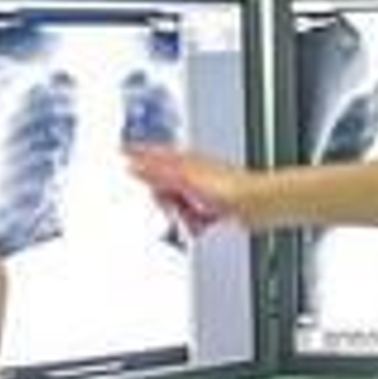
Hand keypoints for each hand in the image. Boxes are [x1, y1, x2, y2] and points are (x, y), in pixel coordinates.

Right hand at [125, 144, 247, 234]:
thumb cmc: (227, 186)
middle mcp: (193, 173)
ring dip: (183, 215)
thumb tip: (134, 165)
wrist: (256, 203)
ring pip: (178, 206)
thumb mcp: (184, 179)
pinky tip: (204, 224)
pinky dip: (194, 223)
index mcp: (185, 161)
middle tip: (175, 208)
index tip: (122, 154)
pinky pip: (192, 219)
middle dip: (166, 201)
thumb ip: (157, 173)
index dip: (139, 156)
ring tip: (196, 219)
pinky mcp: (212, 208)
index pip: (155, 156)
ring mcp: (202, 191)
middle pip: (164, 187)